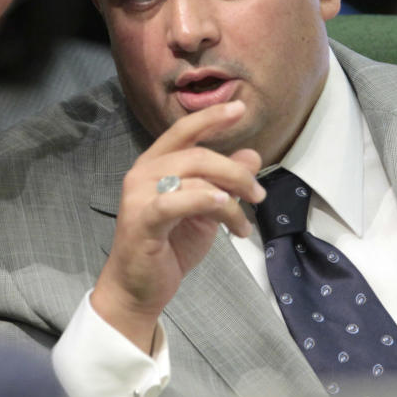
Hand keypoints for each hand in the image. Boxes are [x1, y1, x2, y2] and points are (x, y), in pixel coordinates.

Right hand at [91, 101, 264, 351]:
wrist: (138, 289)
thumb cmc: (169, 247)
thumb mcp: (206, 211)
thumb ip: (224, 182)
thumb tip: (252, 155)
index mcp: (156, 164)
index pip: (184, 130)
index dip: (211, 118)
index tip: (239, 108)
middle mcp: (143, 172)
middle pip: (198, 154)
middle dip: (235, 172)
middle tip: (258, 194)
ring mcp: (138, 195)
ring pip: (194, 177)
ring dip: (230, 198)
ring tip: (243, 225)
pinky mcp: (141, 220)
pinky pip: (175, 201)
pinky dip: (204, 200)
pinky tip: (224, 207)